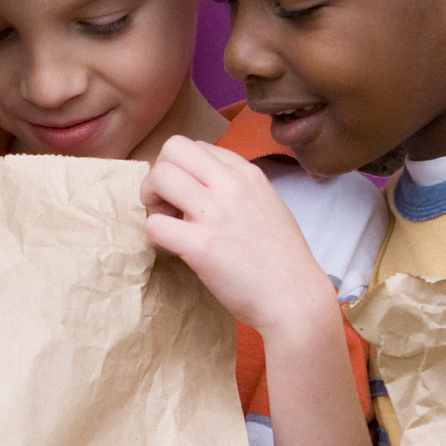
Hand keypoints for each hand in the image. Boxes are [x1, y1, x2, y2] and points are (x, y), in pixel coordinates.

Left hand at [139, 136, 339, 339]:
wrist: (295, 298)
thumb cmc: (283, 259)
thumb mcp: (268, 204)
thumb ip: (238, 188)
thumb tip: (203, 185)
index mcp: (248, 174)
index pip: (198, 146)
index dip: (183, 169)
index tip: (188, 194)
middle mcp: (231, 185)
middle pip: (173, 148)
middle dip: (159, 174)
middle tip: (166, 203)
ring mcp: (215, 214)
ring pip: (160, 176)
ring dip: (150, 199)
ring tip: (165, 222)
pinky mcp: (201, 246)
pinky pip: (155, 225)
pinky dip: (153, 235)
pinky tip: (169, 247)